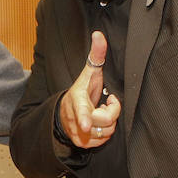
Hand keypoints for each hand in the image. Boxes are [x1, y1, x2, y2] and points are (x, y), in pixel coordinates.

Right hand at [57, 31, 120, 148]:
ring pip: (105, 133)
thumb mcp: (88, 72)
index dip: (84, 118)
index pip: (81, 110)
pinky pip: (102, 142)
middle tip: (108, 102)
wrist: (65, 112)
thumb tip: (99, 33)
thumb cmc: (81, 90)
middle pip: (104, 121)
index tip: (86, 125)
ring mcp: (77, 133)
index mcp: (76, 100)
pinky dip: (105, 133)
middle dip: (112, 112)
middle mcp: (75, 119)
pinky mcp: (81, 143)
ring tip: (102, 112)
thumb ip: (95, 54)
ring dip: (109, 123)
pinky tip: (99, 123)